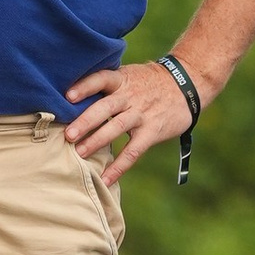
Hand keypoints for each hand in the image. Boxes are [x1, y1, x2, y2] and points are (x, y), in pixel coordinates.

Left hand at [64, 58, 198, 187]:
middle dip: (86, 121)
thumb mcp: (128, 75)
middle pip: (105, 107)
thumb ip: (107, 86)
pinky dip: (119, 167)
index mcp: (122, 79)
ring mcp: (142, 114)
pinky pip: (133, 151)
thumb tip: (71, 99)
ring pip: (117, 127)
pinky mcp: (152, 131)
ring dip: (97, 141)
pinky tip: (105, 179)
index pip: (101, 79)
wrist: (186, 85)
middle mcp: (130, 96)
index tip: (68, 96)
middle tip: (68, 135)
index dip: (85, 86)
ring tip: (80, 153)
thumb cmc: (148, 82)